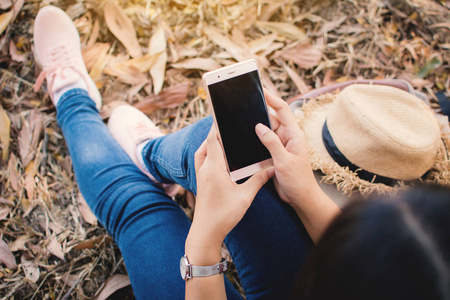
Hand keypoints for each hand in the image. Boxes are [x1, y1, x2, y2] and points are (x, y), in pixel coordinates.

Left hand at [187, 126, 273, 252]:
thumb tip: (271, 167)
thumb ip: (258, 180)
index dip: (217, 126)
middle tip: (226, 123)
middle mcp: (204, 169)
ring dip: (211, 143)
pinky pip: (203, 161)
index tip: (222, 114)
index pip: (213, 140)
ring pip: (203, 152)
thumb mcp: (245, 197)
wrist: (206, 232)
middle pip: (207, 144)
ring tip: (222, 137)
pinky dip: (209, 153)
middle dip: (215, 132)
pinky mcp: (201, 183)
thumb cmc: (223, 215)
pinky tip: (219, 158)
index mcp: (214, 168)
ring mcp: (201, 176)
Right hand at [255, 89, 318, 207]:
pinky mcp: (274, 154)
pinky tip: (244, 136)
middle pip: (271, 118)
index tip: (260, 89)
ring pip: (265, 131)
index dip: (272, 98)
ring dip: (255, 126)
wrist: (301, 198)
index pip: (282, 110)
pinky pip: (263, 143)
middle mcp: (287, 137)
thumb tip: (259, 126)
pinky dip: (255, 139)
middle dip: (259, 110)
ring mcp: (280, 146)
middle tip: (244, 102)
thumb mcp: (284, 161)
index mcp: (294, 135)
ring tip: (241, 117)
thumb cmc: (298, 180)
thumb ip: (272, 143)